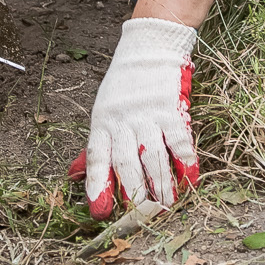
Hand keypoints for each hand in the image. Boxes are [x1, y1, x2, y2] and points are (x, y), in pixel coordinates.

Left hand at [80, 17, 200, 215]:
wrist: (150, 47)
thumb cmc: (125, 85)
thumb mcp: (102, 112)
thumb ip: (95, 147)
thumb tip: (75, 176)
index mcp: (102, 122)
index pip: (96, 158)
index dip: (98, 186)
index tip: (100, 212)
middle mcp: (123, 121)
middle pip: (127, 163)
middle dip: (134, 194)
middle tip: (142, 217)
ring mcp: (149, 115)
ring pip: (153, 156)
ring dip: (161, 184)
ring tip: (166, 206)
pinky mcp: (172, 109)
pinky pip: (179, 141)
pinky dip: (185, 162)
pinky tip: (189, 181)